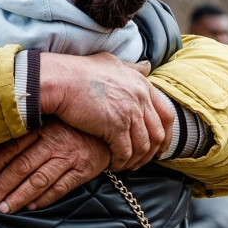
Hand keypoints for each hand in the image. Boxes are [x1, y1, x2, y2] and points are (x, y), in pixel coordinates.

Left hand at [0, 119, 110, 212]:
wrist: (110, 130)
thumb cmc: (73, 127)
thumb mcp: (50, 122)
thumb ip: (28, 134)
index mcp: (42, 128)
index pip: (12, 147)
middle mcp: (54, 143)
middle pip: (22, 166)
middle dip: (2, 185)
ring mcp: (69, 157)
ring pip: (39, 180)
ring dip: (19, 196)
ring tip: (4, 208)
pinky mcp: (83, 170)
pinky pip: (61, 188)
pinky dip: (45, 199)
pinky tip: (31, 207)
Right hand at [37, 52, 173, 169]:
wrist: (61, 79)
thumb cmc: (80, 71)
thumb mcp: (112, 62)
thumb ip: (132, 68)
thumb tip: (147, 67)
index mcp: (142, 85)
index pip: (166, 114)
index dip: (166, 134)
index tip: (159, 147)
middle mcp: (140, 98)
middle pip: (158, 133)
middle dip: (152, 152)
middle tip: (142, 161)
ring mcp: (129, 112)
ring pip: (143, 146)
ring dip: (136, 160)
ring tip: (126, 165)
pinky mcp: (115, 126)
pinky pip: (125, 152)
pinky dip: (121, 162)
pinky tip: (113, 165)